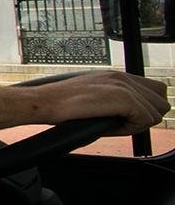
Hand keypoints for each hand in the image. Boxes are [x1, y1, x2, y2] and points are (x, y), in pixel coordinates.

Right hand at [39, 70, 168, 134]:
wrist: (43, 102)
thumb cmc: (60, 104)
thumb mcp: (93, 97)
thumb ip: (114, 101)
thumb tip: (130, 116)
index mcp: (117, 76)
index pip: (155, 90)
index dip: (145, 108)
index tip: (126, 118)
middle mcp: (123, 77)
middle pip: (161, 101)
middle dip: (146, 116)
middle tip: (122, 123)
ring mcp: (123, 86)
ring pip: (156, 112)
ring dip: (138, 123)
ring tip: (114, 125)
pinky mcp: (122, 98)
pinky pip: (144, 119)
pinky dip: (131, 128)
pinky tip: (111, 127)